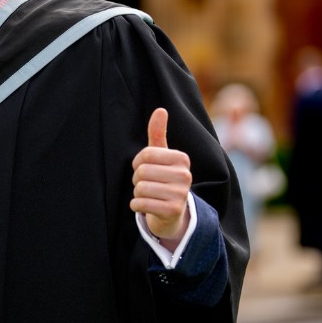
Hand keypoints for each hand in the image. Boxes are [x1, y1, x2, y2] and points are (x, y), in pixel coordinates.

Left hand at [130, 108, 191, 243]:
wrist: (172, 213)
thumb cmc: (163, 178)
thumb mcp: (161, 156)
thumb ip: (158, 134)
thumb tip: (160, 110)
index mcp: (182, 159)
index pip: (146, 154)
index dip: (138, 162)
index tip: (144, 168)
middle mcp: (185, 175)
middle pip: (142, 171)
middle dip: (137, 179)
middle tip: (146, 184)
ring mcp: (181, 194)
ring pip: (140, 188)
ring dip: (137, 193)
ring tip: (148, 195)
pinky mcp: (173, 211)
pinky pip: (141, 204)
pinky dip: (136, 205)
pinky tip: (144, 206)